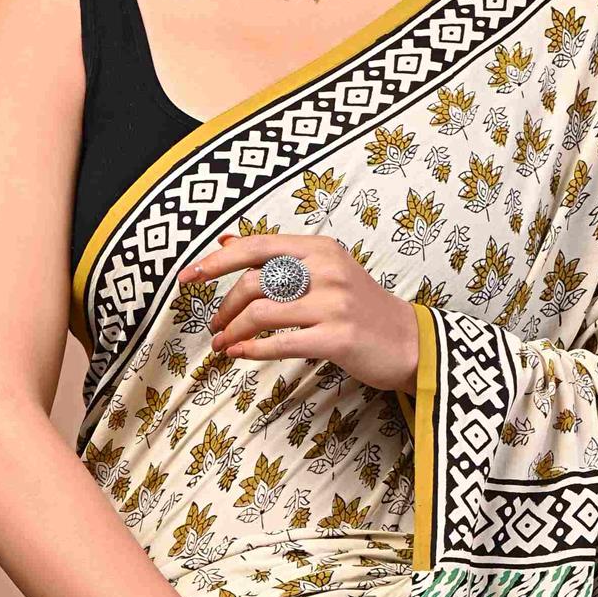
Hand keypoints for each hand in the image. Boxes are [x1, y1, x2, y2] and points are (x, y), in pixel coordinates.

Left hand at [176, 233, 419, 395]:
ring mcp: (334, 304)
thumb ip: (279, 259)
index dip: (216, 262)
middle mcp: (327, 271)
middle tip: (214, 326)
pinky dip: (252, 349)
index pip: (257, 247)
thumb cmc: (360, 309)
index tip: (187, 277)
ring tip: (222, 344)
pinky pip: (282, 343)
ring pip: (262, 313)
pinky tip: (239, 354)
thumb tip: (226, 242)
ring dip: (233, 331)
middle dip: (224, 307)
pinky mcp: (338, 338)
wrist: (410, 342)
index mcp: (320, 249)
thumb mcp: (325, 272)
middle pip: (254, 282)